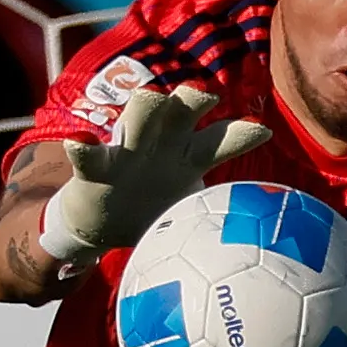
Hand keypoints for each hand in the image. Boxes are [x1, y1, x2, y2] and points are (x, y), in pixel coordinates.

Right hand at [38, 84, 269, 266]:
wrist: (104, 223)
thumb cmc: (154, 206)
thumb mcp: (189, 207)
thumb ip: (219, 217)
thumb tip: (266, 250)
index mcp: (190, 153)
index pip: (223, 138)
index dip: (241, 134)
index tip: (260, 131)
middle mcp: (163, 140)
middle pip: (183, 110)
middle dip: (194, 98)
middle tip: (206, 95)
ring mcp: (128, 149)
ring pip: (139, 117)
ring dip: (146, 105)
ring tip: (151, 97)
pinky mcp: (96, 166)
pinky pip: (88, 155)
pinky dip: (83, 148)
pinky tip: (80, 142)